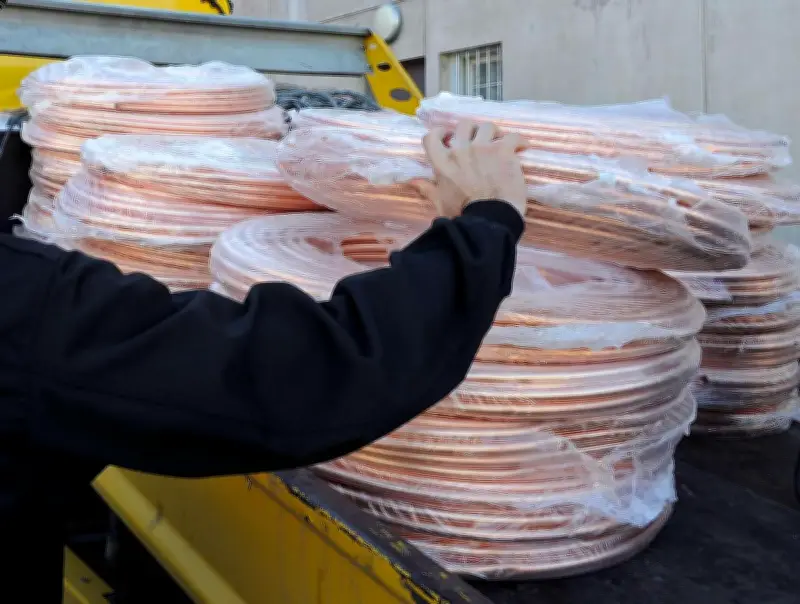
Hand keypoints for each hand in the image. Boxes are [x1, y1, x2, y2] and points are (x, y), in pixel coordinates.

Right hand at [413, 121, 527, 217]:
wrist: (489, 218)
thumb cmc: (462, 214)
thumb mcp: (440, 202)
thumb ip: (428, 188)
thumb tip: (413, 181)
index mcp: (442, 162)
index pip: (432, 136)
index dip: (440, 133)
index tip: (448, 137)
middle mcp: (461, 150)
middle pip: (463, 125)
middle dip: (470, 131)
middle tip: (477, 141)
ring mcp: (483, 148)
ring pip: (487, 126)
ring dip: (493, 134)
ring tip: (498, 143)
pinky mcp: (504, 151)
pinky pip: (512, 136)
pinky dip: (518, 141)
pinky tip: (521, 147)